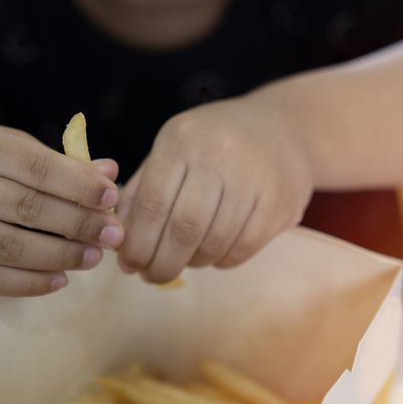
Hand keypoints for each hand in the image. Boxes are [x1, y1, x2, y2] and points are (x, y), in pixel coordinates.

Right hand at [0, 120, 123, 295]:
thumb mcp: (3, 148)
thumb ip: (55, 163)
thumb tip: (110, 174)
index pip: (34, 166)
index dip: (78, 184)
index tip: (112, 198)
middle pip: (26, 209)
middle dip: (79, 224)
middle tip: (114, 235)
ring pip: (10, 248)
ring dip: (61, 256)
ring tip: (94, 257)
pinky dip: (31, 283)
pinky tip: (60, 278)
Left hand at [117, 97, 313, 282]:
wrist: (283, 127)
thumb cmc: (214, 143)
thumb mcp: (172, 150)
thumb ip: (141, 191)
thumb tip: (118, 242)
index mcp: (182, 140)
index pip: (152, 205)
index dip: (137, 245)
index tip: (129, 265)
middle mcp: (220, 155)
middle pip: (184, 229)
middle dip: (162, 263)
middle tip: (152, 276)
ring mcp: (255, 179)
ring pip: (214, 243)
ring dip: (192, 263)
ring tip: (183, 261)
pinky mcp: (281, 202)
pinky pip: (243, 248)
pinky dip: (221, 260)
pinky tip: (212, 254)